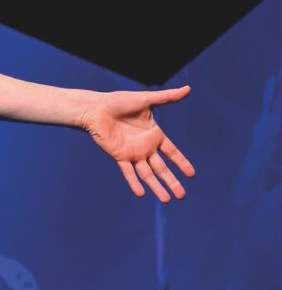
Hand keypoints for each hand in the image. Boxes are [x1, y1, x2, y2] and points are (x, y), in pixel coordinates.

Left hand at [79, 85, 195, 201]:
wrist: (96, 108)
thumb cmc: (119, 102)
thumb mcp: (147, 100)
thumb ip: (167, 98)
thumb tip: (188, 89)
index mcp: (154, 135)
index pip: (172, 152)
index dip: (182, 163)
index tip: (192, 174)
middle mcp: (145, 147)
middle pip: (162, 168)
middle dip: (172, 181)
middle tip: (182, 195)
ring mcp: (133, 153)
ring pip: (148, 174)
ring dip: (157, 187)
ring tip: (168, 200)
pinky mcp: (119, 156)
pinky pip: (128, 172)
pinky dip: (134, 182)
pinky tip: (141, 193)